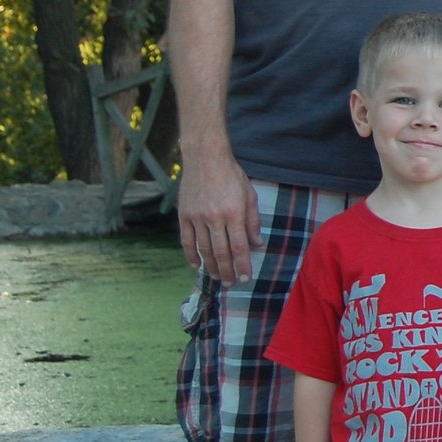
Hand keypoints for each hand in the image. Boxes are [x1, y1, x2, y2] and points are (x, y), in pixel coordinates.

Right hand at [177, 151, 259, 281]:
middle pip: (220, 252)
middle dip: (226, 271)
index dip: (242, 265)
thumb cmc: (231, 175)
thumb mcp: (249, 195)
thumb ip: (253, 221)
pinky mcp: (184, 215)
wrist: (205, 158)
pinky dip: (190, 255)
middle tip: (230, 284)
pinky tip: (195, 265)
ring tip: (216, 277)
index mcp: (234, 213)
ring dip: (210, 266)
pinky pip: (186, 240)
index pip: (239, 246)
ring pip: (203, 249)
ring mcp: (197, 217)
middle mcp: (214, 218)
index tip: (245, 278)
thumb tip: (257, 244)